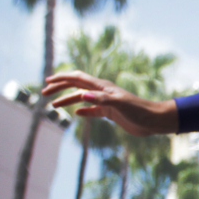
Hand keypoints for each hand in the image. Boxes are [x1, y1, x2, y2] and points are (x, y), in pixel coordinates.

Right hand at [42, 71, 178, 136]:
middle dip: (60, 88)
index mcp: (103, 87)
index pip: (77, 78)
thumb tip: (82, 95)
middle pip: (76, 86)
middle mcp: (103, 92)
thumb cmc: (139, 111)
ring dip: (67, 100)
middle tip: (44, 93)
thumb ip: (101, 99)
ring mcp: (107, 102)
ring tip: (53, 105)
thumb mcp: (120, 104)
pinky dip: (83, 111)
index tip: (47, 82)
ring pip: (82, 98)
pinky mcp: (111, 113)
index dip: (62, 78)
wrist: (154, 120)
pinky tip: (76, 114)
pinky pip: (93, 110)